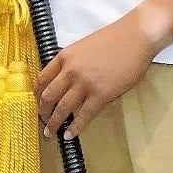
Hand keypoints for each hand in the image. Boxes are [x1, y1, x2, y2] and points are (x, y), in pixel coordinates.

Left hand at [36, 11, 158, 138]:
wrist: (134, 37)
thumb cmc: (112, 40)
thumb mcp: (82, 47)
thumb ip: (71, 63)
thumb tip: (65, 80)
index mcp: (64, 56)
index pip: (42, 78)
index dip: (37, 94)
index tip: (37, 102)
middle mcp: (70, 70)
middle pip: (49, 96)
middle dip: (43, 111)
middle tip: (43, 121)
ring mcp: (85, 83)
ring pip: (63, 108)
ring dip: (55, 123)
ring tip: (50, 133)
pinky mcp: (101, 94)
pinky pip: (84, 115)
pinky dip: (75, 127)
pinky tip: (70, 135)